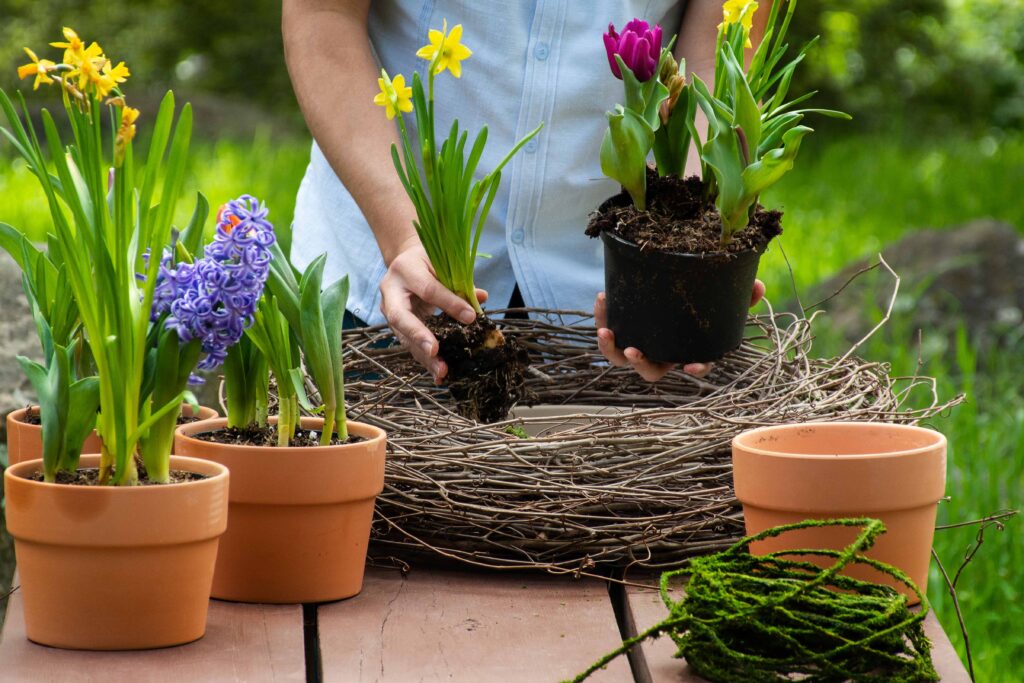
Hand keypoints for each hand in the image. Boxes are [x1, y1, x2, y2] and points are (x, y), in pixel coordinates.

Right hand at [379, 237, 487, 382]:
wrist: (405, 262)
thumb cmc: (428, 261)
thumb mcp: (443, 263)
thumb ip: (460, 281)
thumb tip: (481, 297)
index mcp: (404, 270)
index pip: (428, 289)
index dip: (449, 303)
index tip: (471, 318)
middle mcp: (391, 292)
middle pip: (401, 317)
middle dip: (418, 336)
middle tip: (434, 351)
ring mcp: (389, 311)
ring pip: (404, 337)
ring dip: (423, 356)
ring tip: (442, 370)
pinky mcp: (396, 327)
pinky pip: (410, 345)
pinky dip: (425, 360)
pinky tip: (439, 374)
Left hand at [594, 280, 765, 381]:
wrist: (661, 283)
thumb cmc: (695, 297)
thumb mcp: (717, 294)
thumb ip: (738, 294)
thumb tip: (758, 286)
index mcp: (687, 349)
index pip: (697, 365)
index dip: (696, 368)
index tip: (691, 367)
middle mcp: (661, 353)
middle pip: (651, 372)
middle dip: (642, 365)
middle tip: (633, 351)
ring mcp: (639, 345)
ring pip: (622, 360)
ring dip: (611, 350)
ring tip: (606, 333)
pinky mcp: (620, 330)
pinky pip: (608, 332)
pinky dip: (602, 319)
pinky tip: (603, 299)